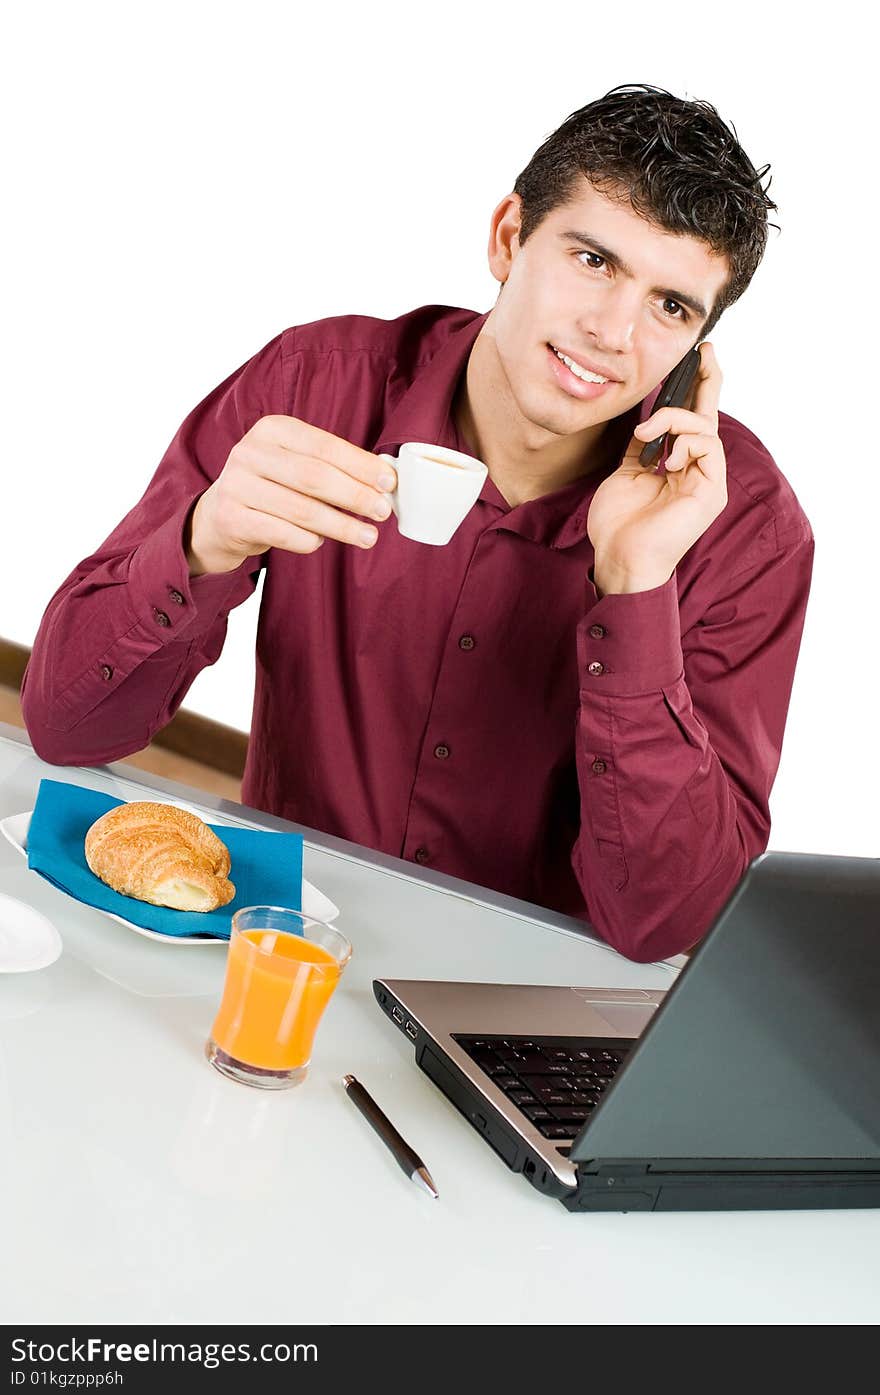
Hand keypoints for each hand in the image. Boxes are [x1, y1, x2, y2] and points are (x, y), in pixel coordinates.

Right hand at [185, 416, 396, 575]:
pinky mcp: (231, 519)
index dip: (360, 465)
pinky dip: (308, 541)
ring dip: (341, 526)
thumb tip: (384, 478)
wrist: (219, 516)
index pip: (324, 446)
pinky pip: (282, 534)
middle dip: (355, 496)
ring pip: (301, 509)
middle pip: (315, 476)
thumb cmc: (272, 488)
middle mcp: (249, 452)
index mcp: (272, 429)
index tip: (389, 482)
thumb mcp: (295, 464)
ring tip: (368, 536)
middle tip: (382, 512)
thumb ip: (334, 467)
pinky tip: (321, 542)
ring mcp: (236, 485)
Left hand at [586, 343, 726, 594]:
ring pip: (705, 427)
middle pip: (710, 417)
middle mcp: (698, 471)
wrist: (619, 558)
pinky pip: (707, 447)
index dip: (694, 390)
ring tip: (646, 433)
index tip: (693, 359)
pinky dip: (684, 442)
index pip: (691, 421)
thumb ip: (641, 447)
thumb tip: (644, 421)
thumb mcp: (625, 474)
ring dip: (674, 419)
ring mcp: (707, 480)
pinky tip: (663, 459)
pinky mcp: (711, 490)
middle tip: (704, 350)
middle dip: (708, 380)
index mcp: (680, 467)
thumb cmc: (619, 525)